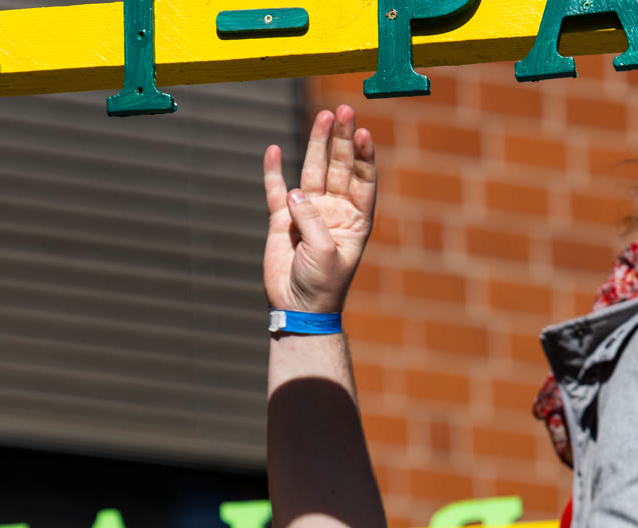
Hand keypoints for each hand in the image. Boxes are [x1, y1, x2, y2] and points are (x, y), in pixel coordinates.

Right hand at [262, 106, 376, 315]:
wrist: (298, 307)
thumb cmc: (322, 285)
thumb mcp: (325, 252)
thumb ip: (312, 220)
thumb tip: (295, 193)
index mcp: (355, 219)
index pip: (363, 179)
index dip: (363, 155)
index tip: (362, 132)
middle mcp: (334, 210)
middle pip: (339, 166)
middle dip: (341, 138)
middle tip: (343, 110)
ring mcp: (308, 212)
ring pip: (312, 170)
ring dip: (317, 144)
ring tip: (323, 116)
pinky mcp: (282, 220)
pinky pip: (276, 191)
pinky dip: (274, 172)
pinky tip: (274, 150)